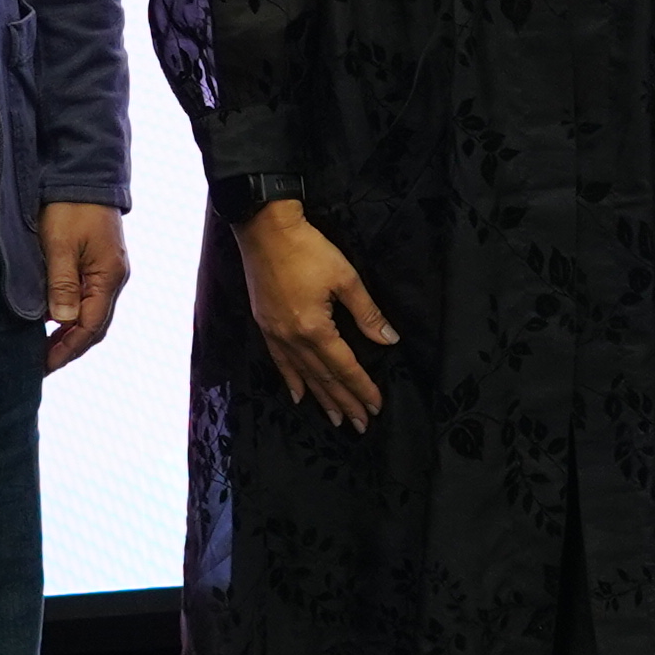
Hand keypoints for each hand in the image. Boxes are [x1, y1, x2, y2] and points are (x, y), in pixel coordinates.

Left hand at [37, 200, 129, 371]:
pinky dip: (74, 314)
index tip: (44, 365)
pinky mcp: (101, 262)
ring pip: (93, 313)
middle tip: (43, 363)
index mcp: (109, 277)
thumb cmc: (71, 207)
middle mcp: (115, 278)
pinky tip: (56, 319)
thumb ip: (63, 285)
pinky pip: (90, 298)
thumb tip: (64, 322)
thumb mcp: (61, 245)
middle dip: (71, 347)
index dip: (68, 349)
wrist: (86, 173)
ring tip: (46, 347)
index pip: (90, 326)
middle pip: (96, 325)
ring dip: (72, 332)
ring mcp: (109, 270)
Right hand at [233, 200, 397, 429]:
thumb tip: (389, 340)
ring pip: (303, 376)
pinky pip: (279, 362)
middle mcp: (293, 339)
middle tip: (359, 425)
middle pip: (324, 378)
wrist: (264, 230)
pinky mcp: (265, 326)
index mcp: (315, 329)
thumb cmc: (308, 249)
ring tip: (334, 418)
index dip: (362, 388)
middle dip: (344, 402)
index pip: (345, 367)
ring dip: (320, 399)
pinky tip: (298, 396)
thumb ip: (367, 313)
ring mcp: (276, 335)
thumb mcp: (345, 277)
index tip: (375, 407)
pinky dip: (290, 381)